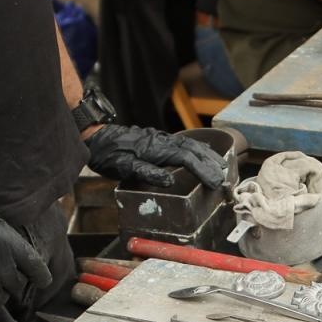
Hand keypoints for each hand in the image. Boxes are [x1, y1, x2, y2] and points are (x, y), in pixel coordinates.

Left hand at [85, 124, 226, 189]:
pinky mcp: (157, 140)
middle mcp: (162, 141)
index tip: (215, 183)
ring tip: (220, 165)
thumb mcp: (125, 168)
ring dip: (207, 155)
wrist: (96, 138)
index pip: (187, 159)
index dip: (203, 171)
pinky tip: (201, 152)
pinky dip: (196, 149)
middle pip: (194, 150)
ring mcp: (161, 139)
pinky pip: (183, 143)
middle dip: (211, 163)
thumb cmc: (109, 155)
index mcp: (157, 149)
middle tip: (224, 177)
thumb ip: (148, 173)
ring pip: (190, 145)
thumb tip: (169, 180)